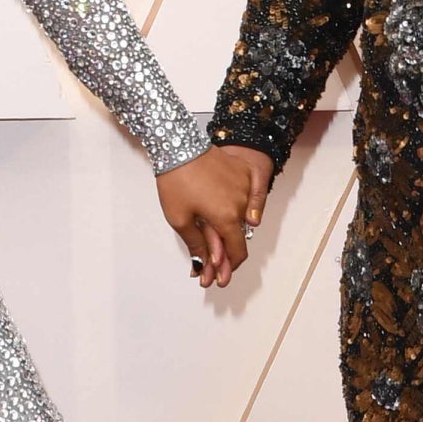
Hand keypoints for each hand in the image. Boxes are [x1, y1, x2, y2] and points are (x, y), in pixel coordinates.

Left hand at [157, 144, 273, 288]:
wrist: (179, 145)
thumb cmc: (176, 180)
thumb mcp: (179, 219)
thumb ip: (197, 244)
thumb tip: (204, 265)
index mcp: (226, 218)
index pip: (237, 250)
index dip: (229, 267)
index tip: (220, 276)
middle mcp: (241, 204)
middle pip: (238, 237)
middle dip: (225, 254)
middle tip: (212, 268)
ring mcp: (245, 187)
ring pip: (242, 217)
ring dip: (230, 230)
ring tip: (212, 239)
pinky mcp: (244, 174)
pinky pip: (246, 196)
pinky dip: (238, 207)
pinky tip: (229, 215)